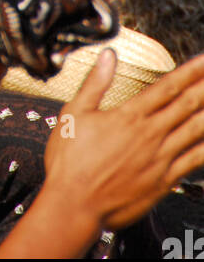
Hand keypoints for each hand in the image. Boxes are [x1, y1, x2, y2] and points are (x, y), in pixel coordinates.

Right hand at [44, 48, 203, 230]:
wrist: (74, 205)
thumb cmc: (70, 161)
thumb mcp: (74, 113)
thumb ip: (95, 83)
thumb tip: (108, 56)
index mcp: (129, 116)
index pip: (167, 87)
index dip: (190, 71)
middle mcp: (150, 135)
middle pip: (188, 105)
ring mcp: (160, 159)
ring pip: (196, 130)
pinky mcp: (164, 181)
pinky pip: (194, 161)